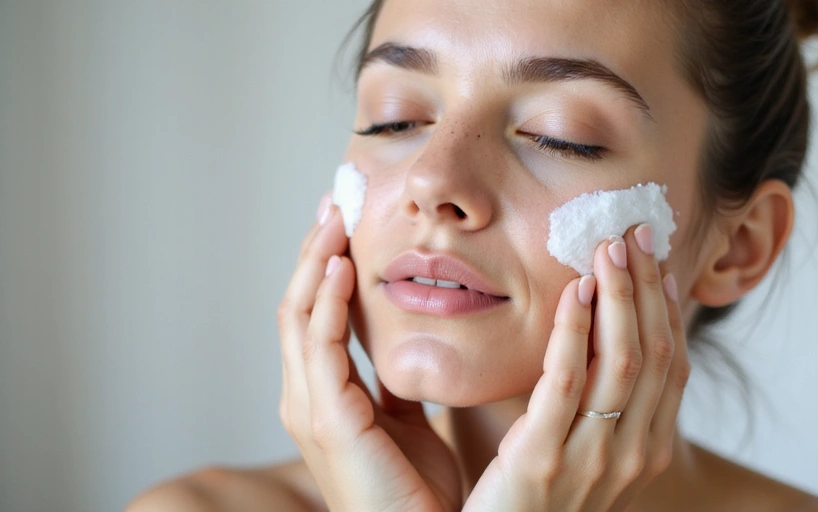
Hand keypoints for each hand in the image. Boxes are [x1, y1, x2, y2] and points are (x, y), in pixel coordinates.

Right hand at [277, 194, 461, 511]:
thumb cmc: (412, 490)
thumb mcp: (403, 423)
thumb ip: (393, 386)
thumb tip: (405, 350)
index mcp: (323, 395)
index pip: (316, 316)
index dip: (325, 268)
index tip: (345, 224)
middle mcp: (305, 396)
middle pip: (299, 306)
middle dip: (315, 252)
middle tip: (335, 203)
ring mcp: (308, 407)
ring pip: (300, 317)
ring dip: (316, 264)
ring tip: (336, 218)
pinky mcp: (327, 419)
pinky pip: (320, 348)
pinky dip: (328, 304)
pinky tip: (344, 268)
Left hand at [464, 224, 690, 511]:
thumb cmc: (533, 501)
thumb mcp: (582, 452)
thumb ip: (596, 405)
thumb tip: (598, 341)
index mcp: (645, 450)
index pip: (672, 366)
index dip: (666, 308)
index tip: (656, 262)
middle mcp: (631, 455)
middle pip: (657, 354)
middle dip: (648, 288)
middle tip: (635, 235)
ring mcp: (592, 460)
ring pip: (625, 361)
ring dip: (621, 296)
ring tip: (609, 249)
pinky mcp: (541, 459)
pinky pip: (567, 381)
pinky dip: (575, 328)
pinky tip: (573, 290)